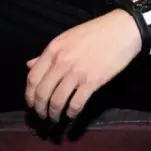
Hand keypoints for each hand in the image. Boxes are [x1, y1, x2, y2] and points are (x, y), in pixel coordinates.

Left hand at [25, 9, 142, 122]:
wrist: (121, 30)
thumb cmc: (94, 32)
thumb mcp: (66, 38)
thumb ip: (47, 54)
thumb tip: (29, 65)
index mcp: (53, 50)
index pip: (32, 78)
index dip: (29, 96)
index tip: (31, 104)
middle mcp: (61, 62)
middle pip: (42, 93)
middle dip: (40, 109)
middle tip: (42, 117)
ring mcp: (76, 72)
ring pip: (57, 101)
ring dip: (54, 115)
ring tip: (55, 119)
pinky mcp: (92, 82)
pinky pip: (76, 104)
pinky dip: (71, 113)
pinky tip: (71, 115)